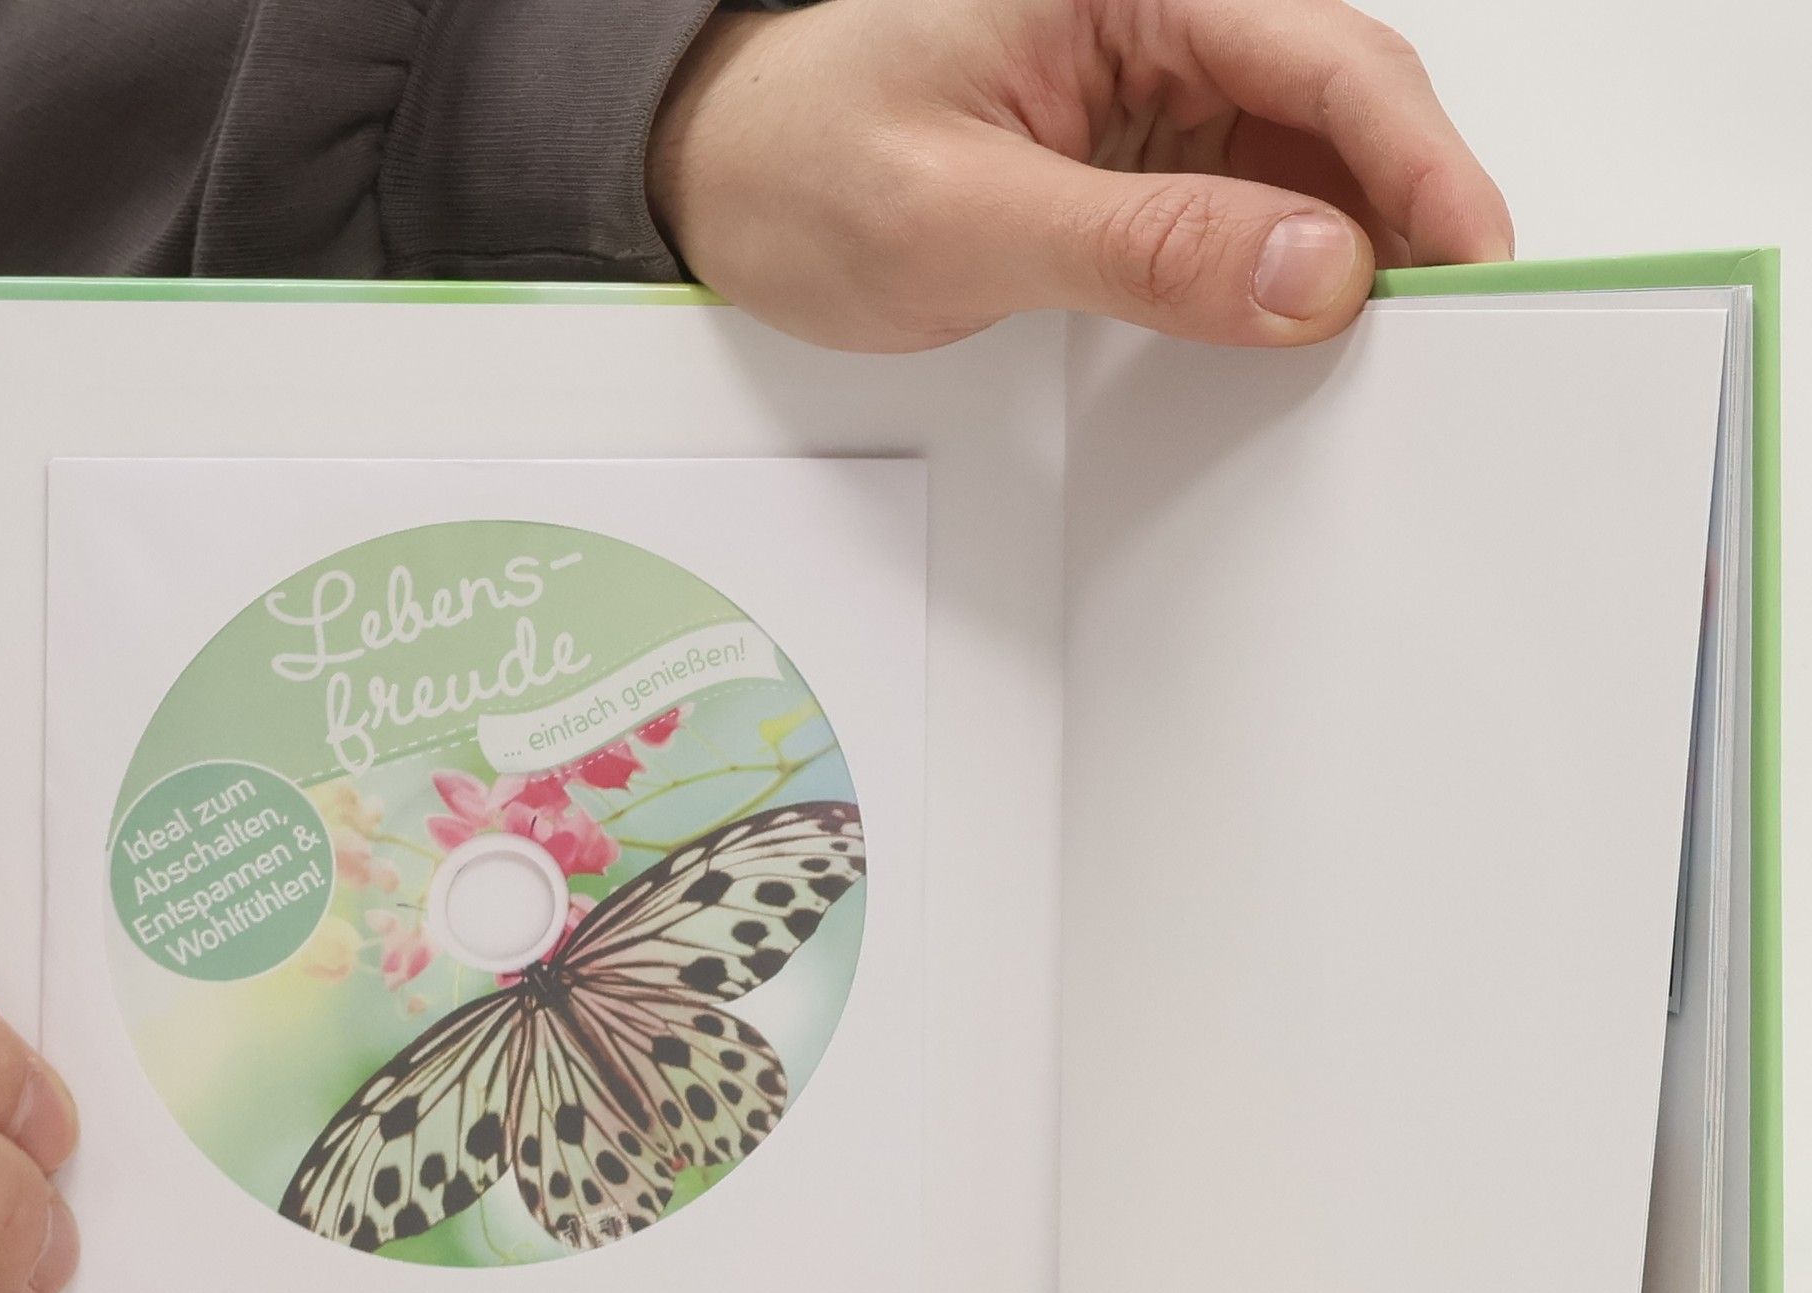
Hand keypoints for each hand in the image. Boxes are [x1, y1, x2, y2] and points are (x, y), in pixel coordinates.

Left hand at [649, 0, 1511, 350]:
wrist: (729, 178)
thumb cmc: (803, 163)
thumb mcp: (962, 217)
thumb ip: (1140, 245)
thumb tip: (1305, 274)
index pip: (1323, 55)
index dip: (1420, 164)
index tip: (1474, 262)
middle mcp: (1158, 17)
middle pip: (1344, 101)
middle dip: (1409, 211)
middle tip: (1451, 333)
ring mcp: (1158, 85)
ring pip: (1313, 157)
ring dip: (1358, 248)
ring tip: (1388, 349)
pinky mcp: (1145, 152)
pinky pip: (1255, 201)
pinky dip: (1291, 269)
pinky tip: (1304, 327)